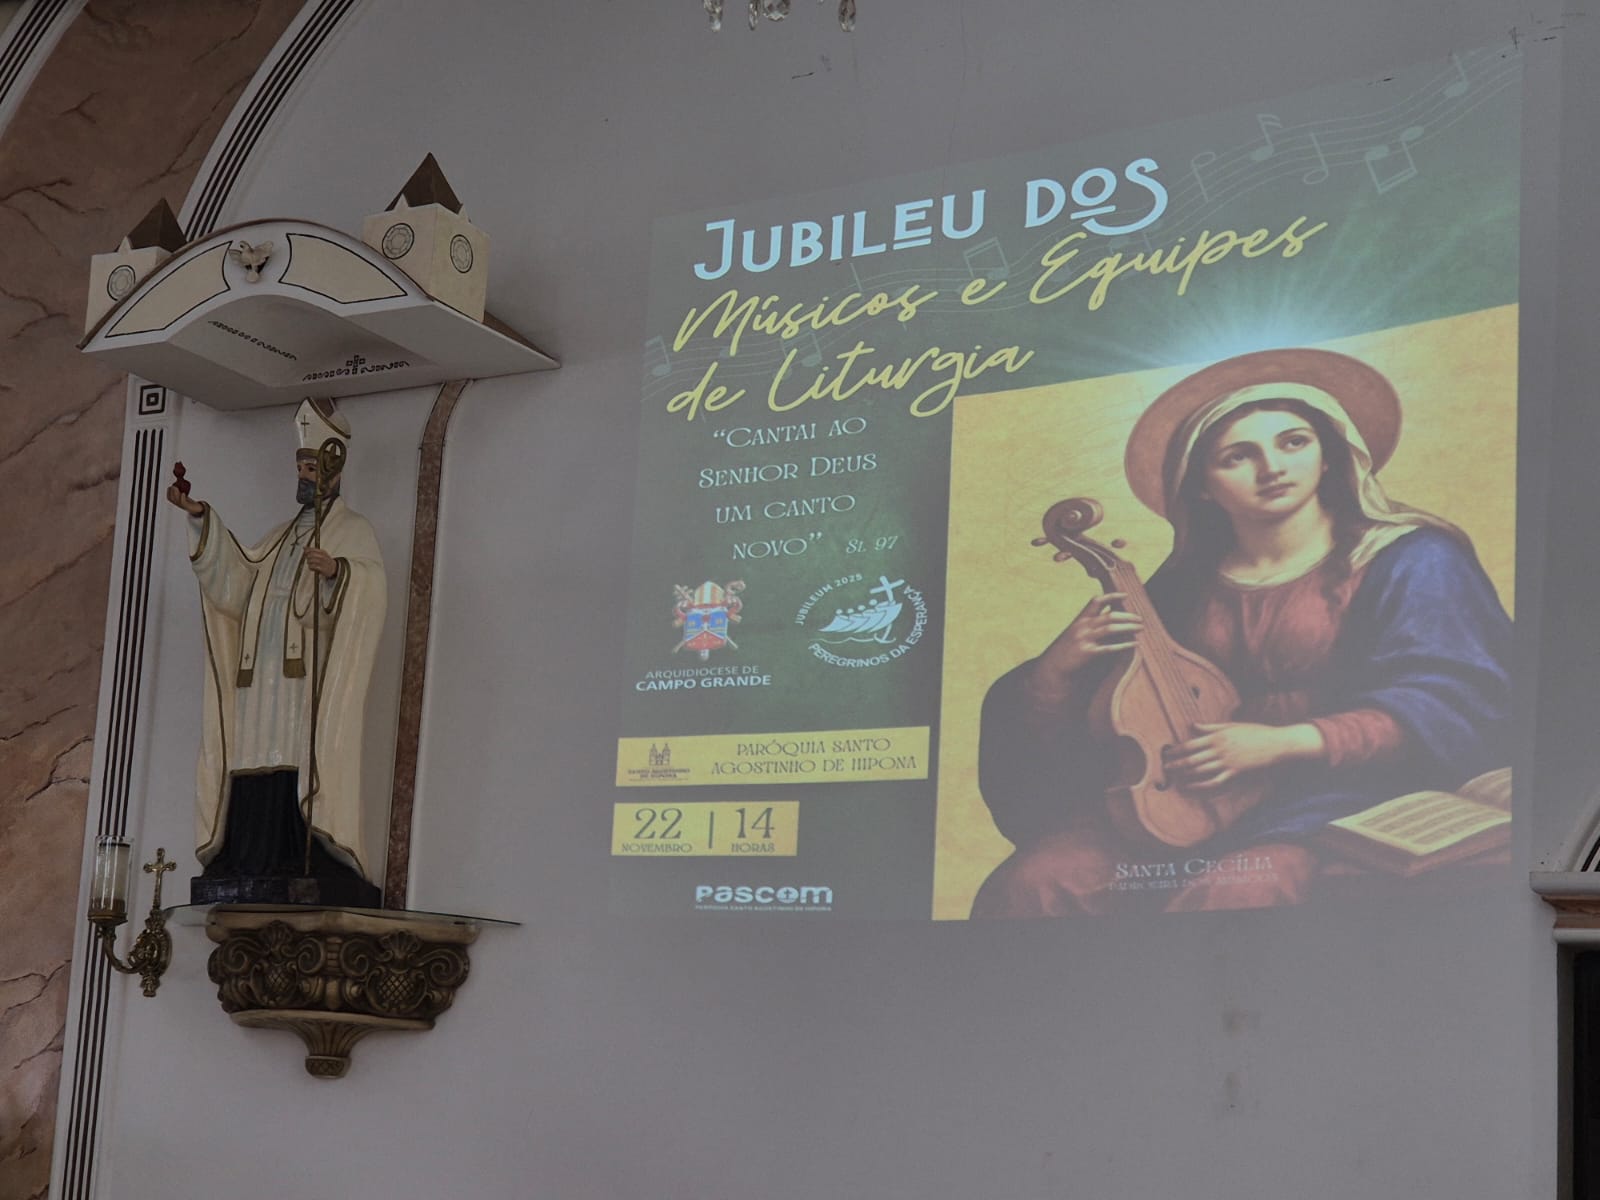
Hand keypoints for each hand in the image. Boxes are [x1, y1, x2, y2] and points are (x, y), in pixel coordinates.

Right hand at [165, 482, 203, 515]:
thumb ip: (180, 491)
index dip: (168, 492)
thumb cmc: (189, 502)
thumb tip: (177, 483)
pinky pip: (183, 502)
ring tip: (176, 487)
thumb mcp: (183, 496)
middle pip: (172, 499)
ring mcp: (182, 506)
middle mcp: (178, 504)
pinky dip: (182, 498)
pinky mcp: (187, 506)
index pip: (169, 498)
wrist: (196, 508)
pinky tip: (183, 493)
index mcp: (176, 502)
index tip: (170, 487)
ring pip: (177, 500)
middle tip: (173, 486)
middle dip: (171, 492)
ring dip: (175, 493)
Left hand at [303, 548, 337, 578]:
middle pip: (312, 555)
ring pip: (312, 560)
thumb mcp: (320, 554)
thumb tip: (304, 547)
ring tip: (310, 563)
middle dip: (308, 556)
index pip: (313, 549)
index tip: (305, 552)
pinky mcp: (323, 568)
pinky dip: (311, 567)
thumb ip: (312, 551)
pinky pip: (313, 566)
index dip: (307, 550)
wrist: (333, 568)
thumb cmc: (325, 560)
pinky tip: (311, 567)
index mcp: (323, 552)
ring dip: (309, 562)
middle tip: (308, 559)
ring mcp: (323, 563)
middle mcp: (323, 557)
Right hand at [1033, 593, 1143, 690]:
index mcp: (1080, 620)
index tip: (1126, 595)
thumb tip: (1108, 621)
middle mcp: (1082, 627)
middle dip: (1128, 616)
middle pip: (1109, 616)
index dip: (1112, 596)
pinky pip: (1109, 648)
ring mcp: (1084, 640)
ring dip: (1128, 627)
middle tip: (1140, 619)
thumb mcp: (1074, 634)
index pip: (1096, 601)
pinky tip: (1134, 644)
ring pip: (1111, 629)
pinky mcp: (1087, 654)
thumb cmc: (1065, 652)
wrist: (1052, 668)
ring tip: (1140, 628)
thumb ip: (1088, 627)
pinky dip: (1124, 645)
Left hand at [1163, 722, 1324, 789]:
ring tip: (1174, 778)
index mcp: (1217, 736)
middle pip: (1192, 758)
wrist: (1276, 744)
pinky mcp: (1235, 773)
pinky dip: (1200, 785)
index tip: (1167, 753)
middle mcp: (1219, 749)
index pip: (1191, 744)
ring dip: (1185, 774)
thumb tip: (1193, 726)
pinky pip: (1214, 781)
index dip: (1177, 750)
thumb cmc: (1255, 733)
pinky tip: (1191, 787)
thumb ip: (1211, 728)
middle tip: (1165, 768)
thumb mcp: (1232, 726)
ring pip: (1200, 770)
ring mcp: (1227, 762)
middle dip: (1176, 763)